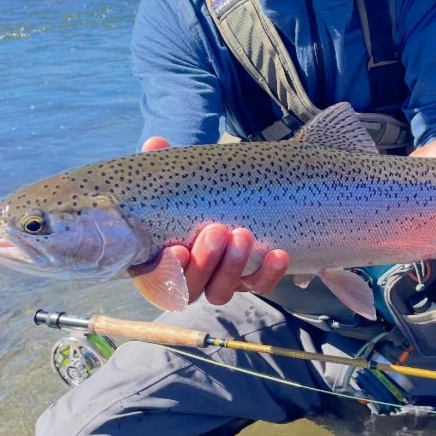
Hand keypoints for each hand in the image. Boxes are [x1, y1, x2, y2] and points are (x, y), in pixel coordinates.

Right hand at [142, 136, 288, 304]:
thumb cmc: (190, 195)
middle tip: (217, 231)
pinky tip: (278, 254)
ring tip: (244, 234)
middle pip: (191, 286)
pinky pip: (258, 285)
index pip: (157, 277)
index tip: (176, 250)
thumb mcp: (178, 179)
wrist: (224, 201)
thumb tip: (156, 144)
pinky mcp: (247, 280)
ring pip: (221, 290)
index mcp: (158, 260)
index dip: (166, 270)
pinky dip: (269, 274)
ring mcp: (217, 282)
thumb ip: (165, 166)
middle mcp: (186, 278)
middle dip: (205, 261)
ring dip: (234, 266)